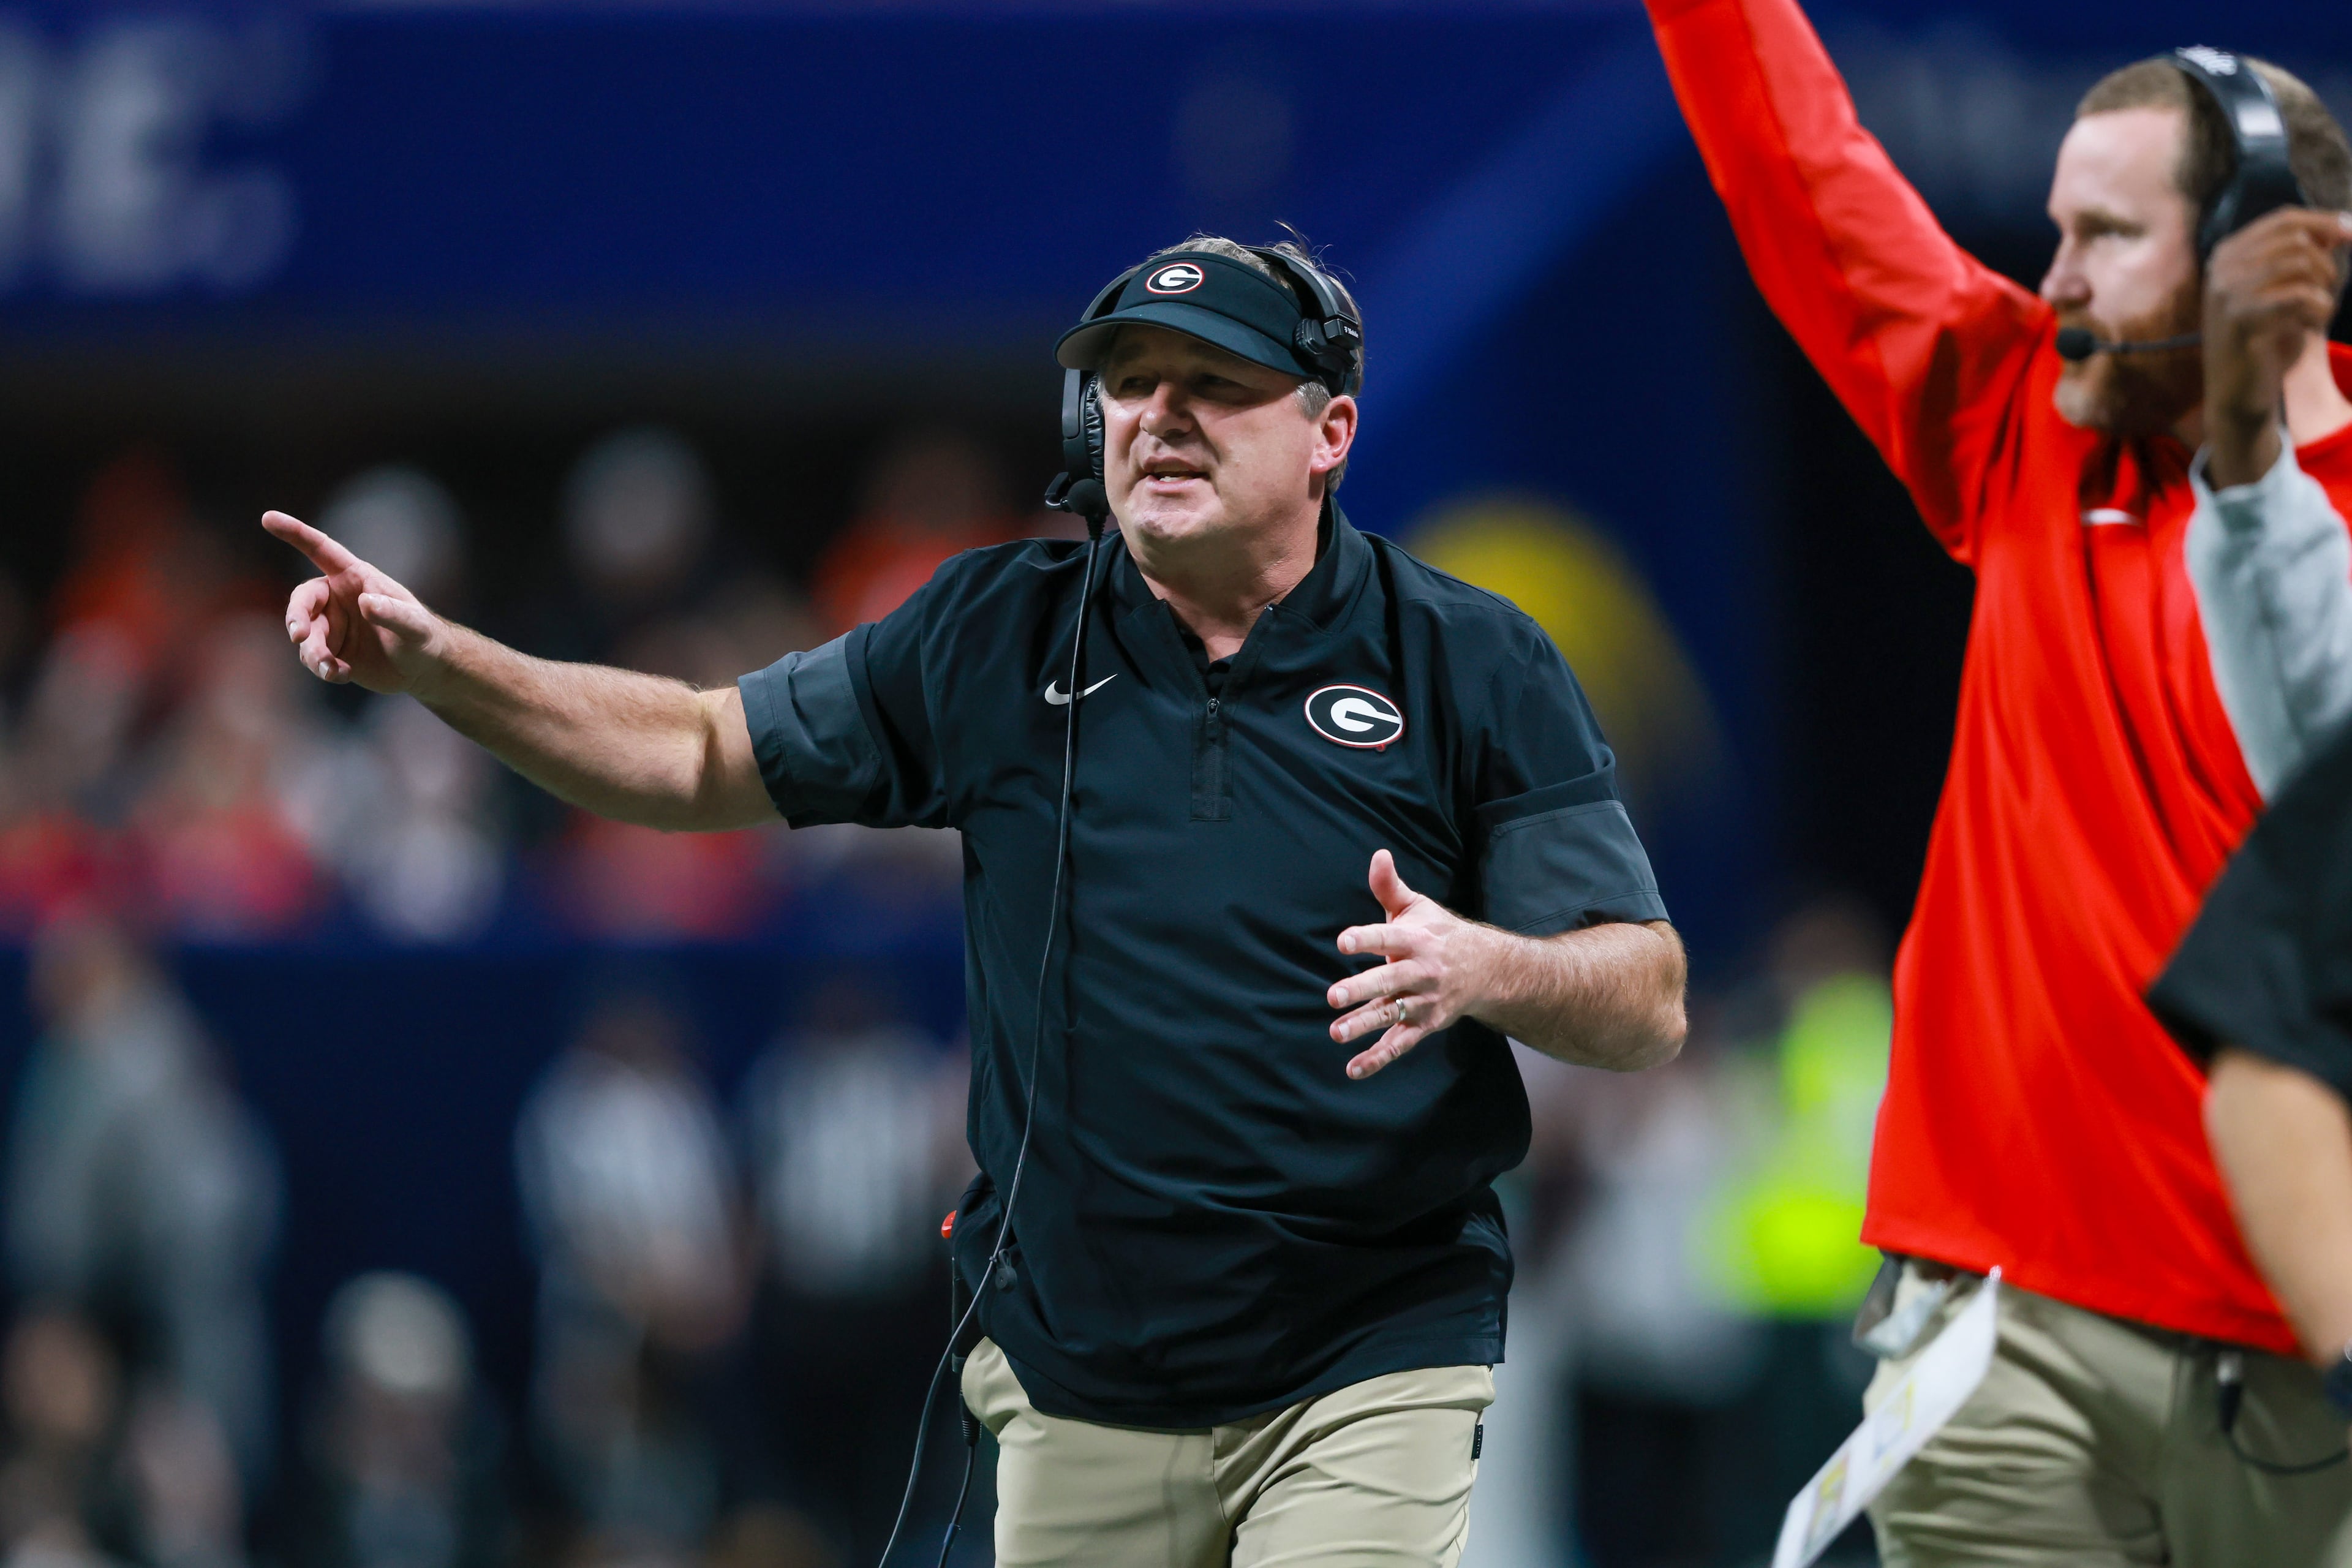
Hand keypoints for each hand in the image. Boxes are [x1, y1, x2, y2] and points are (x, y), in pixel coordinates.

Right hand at [263, 509, 446, 694]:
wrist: (423, 670)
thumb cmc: (424, 638)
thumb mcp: (415, 626)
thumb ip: (393, 614)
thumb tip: (366, 602)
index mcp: (355, 578)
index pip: (321, 550)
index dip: (295, 533)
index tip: (268, 517)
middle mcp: (337, 598)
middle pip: (302, 600)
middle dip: (296, 616)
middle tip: (299, 635)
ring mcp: (332, 625)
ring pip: (305, 635)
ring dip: (313, 652)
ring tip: (331, 669)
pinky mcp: (330, 651)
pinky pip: (313, 658)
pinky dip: (323, 668)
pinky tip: (341, 675)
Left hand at [1328, 849, 1499, 1079]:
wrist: (1487, 968)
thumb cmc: (1439, 933)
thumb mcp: (1418, 907)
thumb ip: (1390, 887)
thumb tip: (1377, 854)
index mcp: (1416, 939)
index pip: (1388, 937)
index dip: (1366, 938)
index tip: (1342, 941)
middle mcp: (1421, 971)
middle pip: (1388, 980)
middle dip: (1361, 989)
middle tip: (1332, 995)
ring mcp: (1423, 1001)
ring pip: (1391, 1014)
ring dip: (1364, 1025)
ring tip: (1336, 1032)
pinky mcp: (1424, 1024)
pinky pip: (1400, 1044)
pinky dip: (1378, 1058)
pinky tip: (1353, 1069)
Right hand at [2203, 209, 2351, 486]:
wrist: (2237, 395)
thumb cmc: (2263, 342)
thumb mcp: (2275, 292)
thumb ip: (2295, 258)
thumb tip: (2338, 225)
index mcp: (2227, 256)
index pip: (2284, 219)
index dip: (2324, 222)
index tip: (2350, 234)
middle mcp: (2222, 269)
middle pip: (2297, 239)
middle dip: (2326, 263)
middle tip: (2327, 292)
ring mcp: (2227, 293)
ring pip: (2302, 264)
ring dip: (2324, 288)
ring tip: (2317, 313)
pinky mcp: (2242, 320)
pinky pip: (2302, 296)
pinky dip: (2319, 310)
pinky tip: (2309, 327)